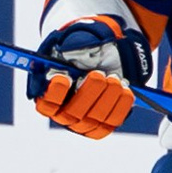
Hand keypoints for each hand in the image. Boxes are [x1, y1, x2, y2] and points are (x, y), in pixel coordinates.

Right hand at [27, 15, 150, 139]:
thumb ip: (69, 48)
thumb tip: (70, 50)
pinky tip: (125, 90)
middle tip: (99, 74)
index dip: (54, 93)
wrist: (103, 63)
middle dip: (88, 92)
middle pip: (72, 112)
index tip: (63, 77)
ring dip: (107, 97)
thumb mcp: (72, 47)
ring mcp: (83, 123)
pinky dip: (121, 105)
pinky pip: (112, 121)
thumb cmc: (81, 56)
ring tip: (115, 79)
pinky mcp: (102, 125)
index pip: (46, 103)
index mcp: (48, 96)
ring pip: (94, 118)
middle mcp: (63, 114)